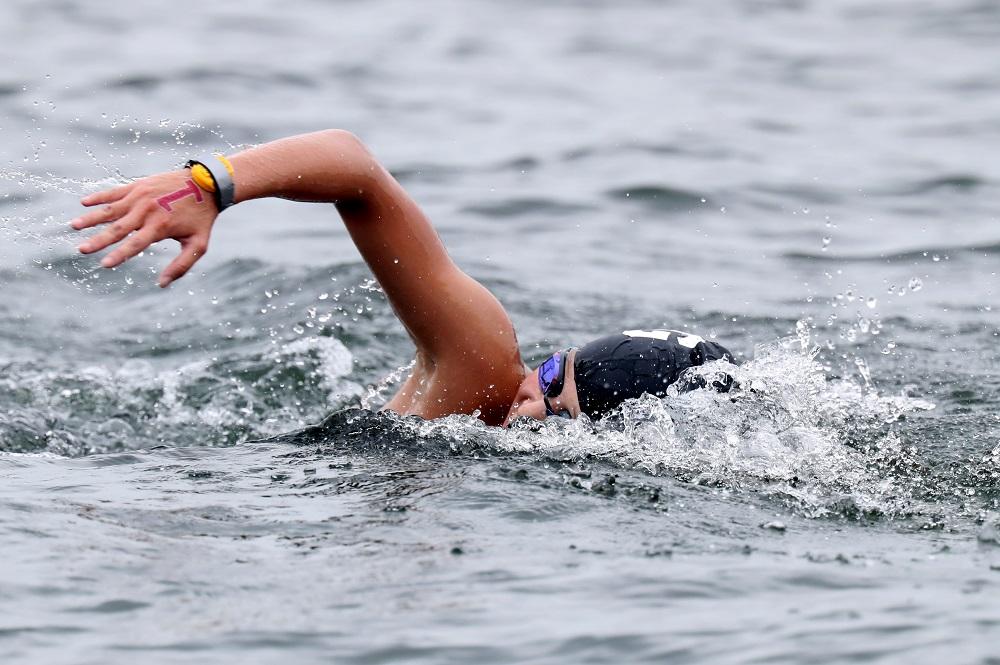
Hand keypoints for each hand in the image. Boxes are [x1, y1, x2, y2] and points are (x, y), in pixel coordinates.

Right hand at [70, 170, 219, 286]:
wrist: (206, 184)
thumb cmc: (202, 218)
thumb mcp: (198, 244)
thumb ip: (181, 265)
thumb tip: (162, 283)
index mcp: (159, 227)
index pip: (134, 245)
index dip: (119, 255)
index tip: (104, 265)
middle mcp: (146, 211)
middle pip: (117, 229)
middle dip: (98, 240)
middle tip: (81, 250)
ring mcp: (140, 196)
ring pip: (111, 209)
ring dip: (91, 218)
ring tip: (74, 226)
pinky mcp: (138, 185)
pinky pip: (114, 192)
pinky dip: (99, 197)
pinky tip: (84, 203)